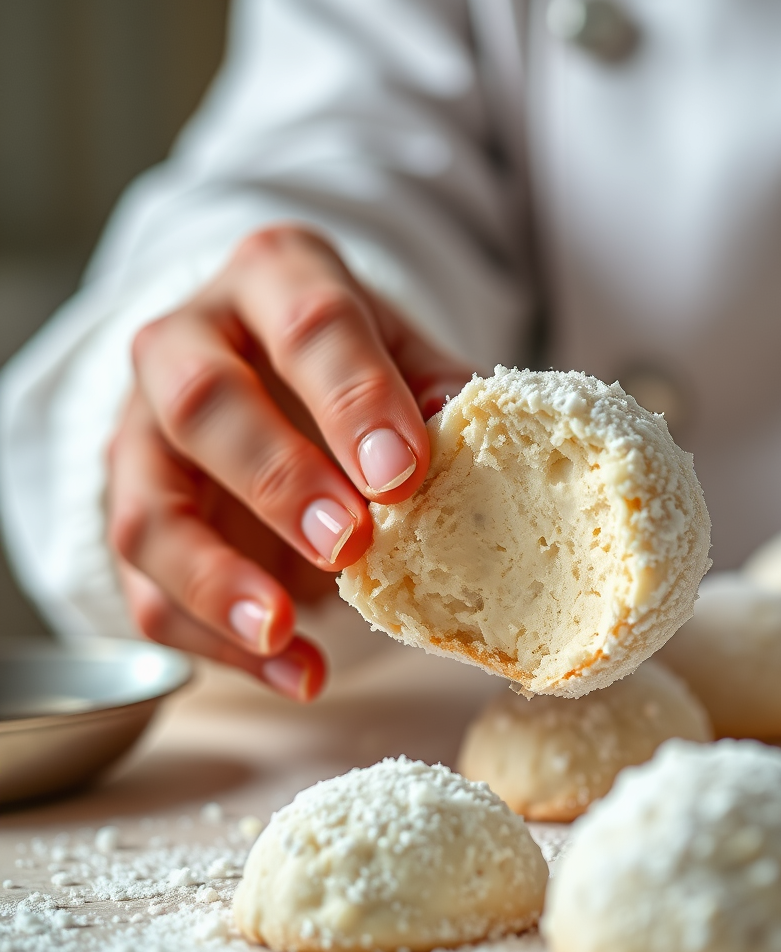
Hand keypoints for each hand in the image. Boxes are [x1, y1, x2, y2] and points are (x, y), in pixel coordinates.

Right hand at [107, 226, 470, 699]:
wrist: (259, 363)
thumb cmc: (343, 357)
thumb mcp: (399, 349)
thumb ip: (437, 390)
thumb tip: (479, 446)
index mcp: (273, 279)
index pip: (309, 326)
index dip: (354, 399)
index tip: (402, 473)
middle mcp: (187, 344)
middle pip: (206, 405)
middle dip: (278, 480)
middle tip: (349, 542)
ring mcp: (142, 433)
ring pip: (150, 510)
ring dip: (217, 580)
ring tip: (283, 633)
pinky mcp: (130, 512)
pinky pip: (150, 589)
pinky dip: (218, 642)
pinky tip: (293, 672)